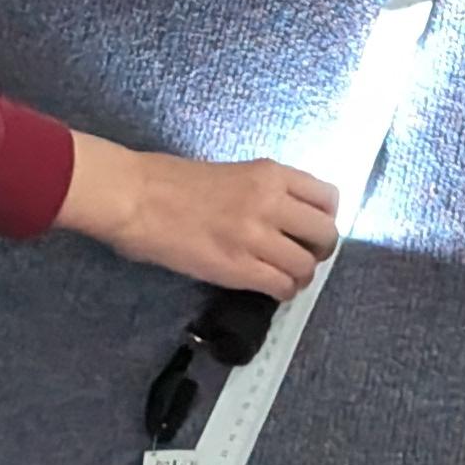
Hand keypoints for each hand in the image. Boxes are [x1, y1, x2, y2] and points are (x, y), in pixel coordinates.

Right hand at [55, 131, 340, 299]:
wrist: (136, 197)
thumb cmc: (172, 180)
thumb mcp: (231, 172)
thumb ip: (264, 191)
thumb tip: (287, 217)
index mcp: (269, 173)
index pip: (328, 197)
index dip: (324, 218)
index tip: (310, 228)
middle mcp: (271, 202)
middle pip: (326, 234)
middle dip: (319, 250)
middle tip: (301, 256)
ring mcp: (256, 236)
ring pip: (306, 266)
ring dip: (299, 276)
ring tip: (282, 276)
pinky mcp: (238, 268)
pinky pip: (282, 286)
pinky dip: (281, 292)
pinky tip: (267, 288)